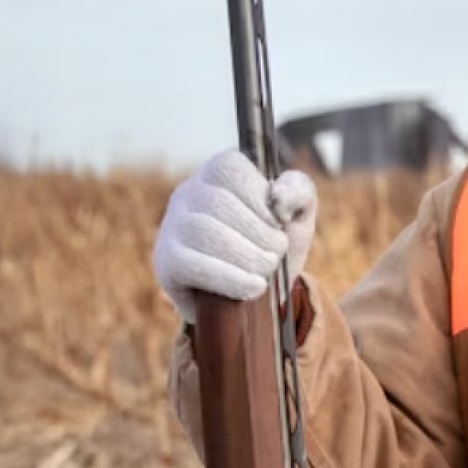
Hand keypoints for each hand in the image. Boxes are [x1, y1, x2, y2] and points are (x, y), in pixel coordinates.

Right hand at [151, 149, 317, 321]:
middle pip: (219, 202)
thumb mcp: (296, 217)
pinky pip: (191, 264)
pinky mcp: (167, 262)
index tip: (278, 222)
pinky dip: (230, 278)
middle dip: (260, 233)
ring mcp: (173, 227)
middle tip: (277, 254)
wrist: (253, 300)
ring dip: (247, 256)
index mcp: (216, 174)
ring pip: (204, 231)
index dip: (258, 196)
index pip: (229, 167)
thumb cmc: (270, 247)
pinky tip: (254, 287)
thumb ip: (299, 192)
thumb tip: (279, 197)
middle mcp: (188, 193)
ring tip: (267, 270)